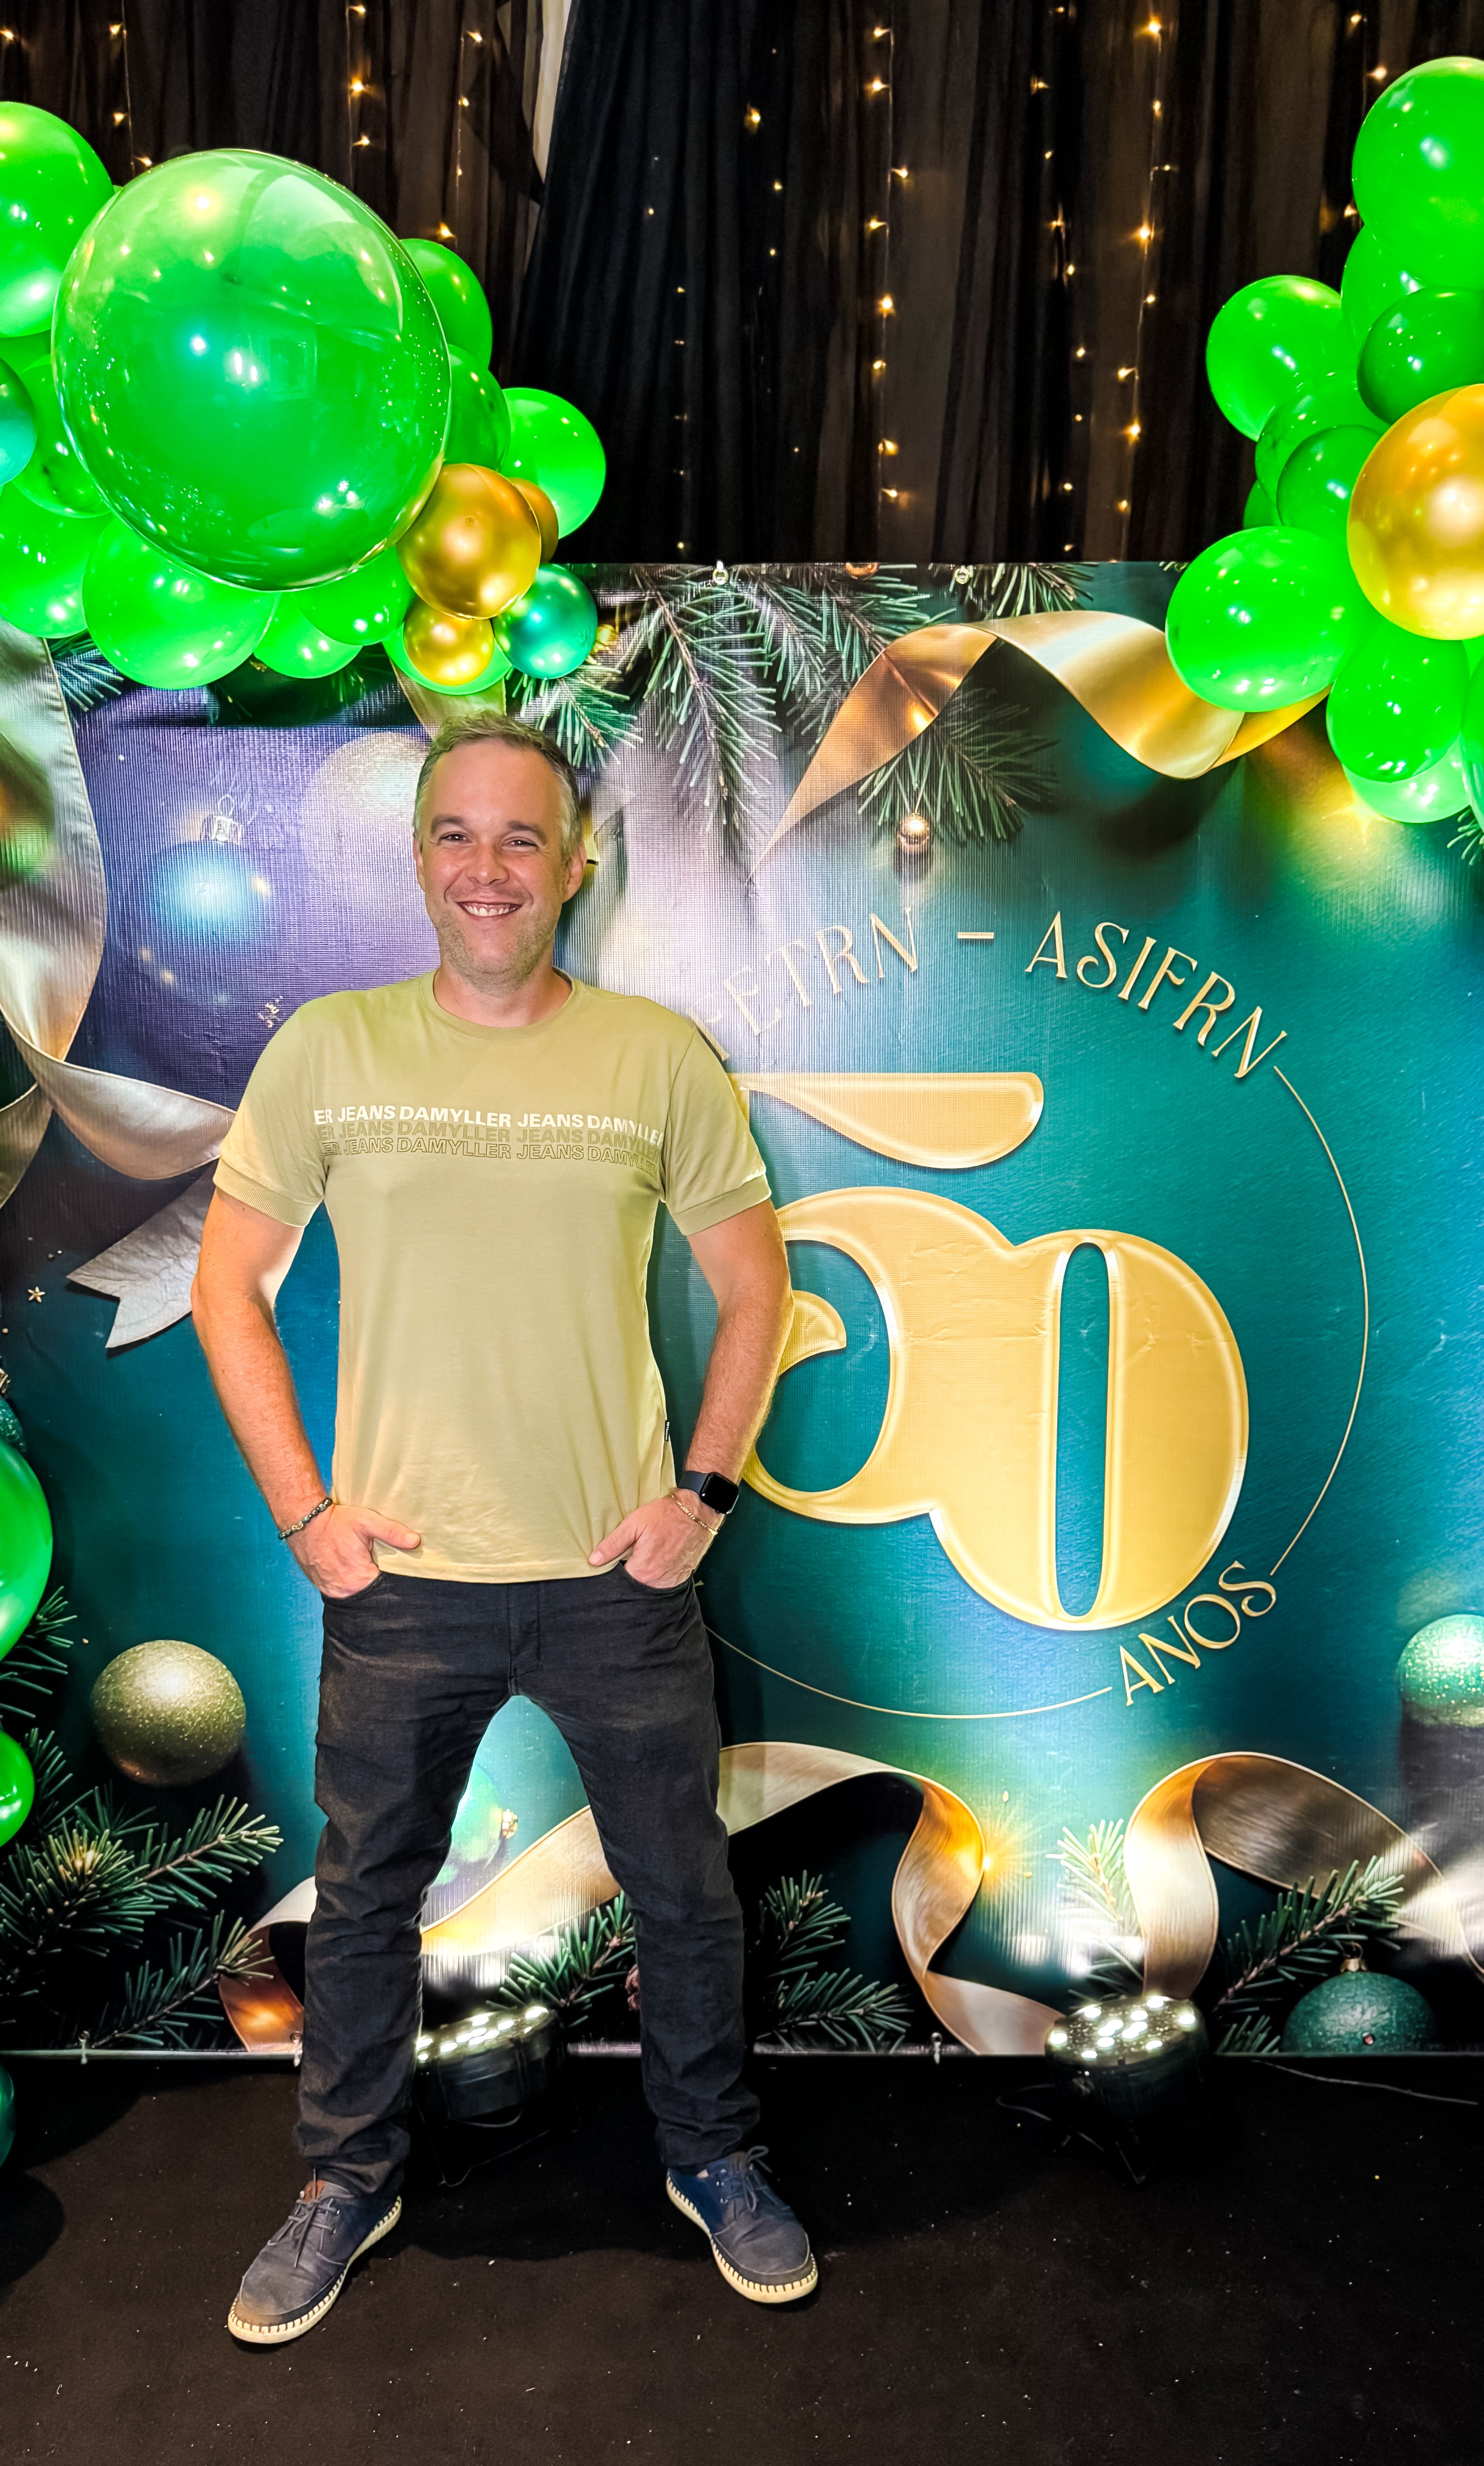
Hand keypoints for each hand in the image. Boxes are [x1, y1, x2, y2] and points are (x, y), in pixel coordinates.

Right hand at [290, 1502, 420, 1597]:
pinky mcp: (321, 1586)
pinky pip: (341, 1589)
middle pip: (370, 1591)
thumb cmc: (335, 1522)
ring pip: (355, 1591)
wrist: (303, 1522)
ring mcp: (331, 1590)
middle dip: (378, 1581)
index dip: (392, 1578)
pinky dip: (347, 1581)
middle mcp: (345, 1590)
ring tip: (364, 1564)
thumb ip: (392, 1532)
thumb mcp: (367, 1522)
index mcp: (360, 1579)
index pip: (385, 1588)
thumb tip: (415, 1542)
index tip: (397, 1568)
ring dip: (361, 1581)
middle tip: (379, 1563)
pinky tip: (350, 1566)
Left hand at [588, 1491, 719, 1588]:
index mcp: (642, 1570)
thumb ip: (613, 1544)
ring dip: (646, 1572)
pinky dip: (659, 1572)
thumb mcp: (634, 1524)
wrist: (697, 1511)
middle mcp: (657, 1580)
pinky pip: (664, 1581)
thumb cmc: (665, 1515)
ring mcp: (671, 1580)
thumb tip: (594, 1561)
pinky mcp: (681, 1576)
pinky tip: (660, 1556)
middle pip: (635, 1582)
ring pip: (649, 1583)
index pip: (620, 1579)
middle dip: (631, 1570)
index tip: (618, 1557)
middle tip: (636, 1551)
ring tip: (649, 1552)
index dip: (616, 1567)